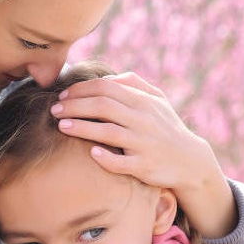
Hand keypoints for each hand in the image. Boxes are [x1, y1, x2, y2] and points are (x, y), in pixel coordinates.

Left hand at [53, 72, 235, 236]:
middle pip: (103, 106)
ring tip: (61, 126)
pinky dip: (106, 157)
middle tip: (54, 110)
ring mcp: (144, 144)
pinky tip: (91, 153)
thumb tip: (107, 77)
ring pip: (108, 132)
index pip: (106, 88)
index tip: (62, 95)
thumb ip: (134, 84)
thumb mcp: (158, 100)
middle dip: (74, 106)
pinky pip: (121, 163)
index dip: (80, 90)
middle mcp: (144, 120)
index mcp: (144, 101)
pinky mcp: (144, 167)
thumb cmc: (166, 127)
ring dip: (81, 127)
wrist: (189, 160)